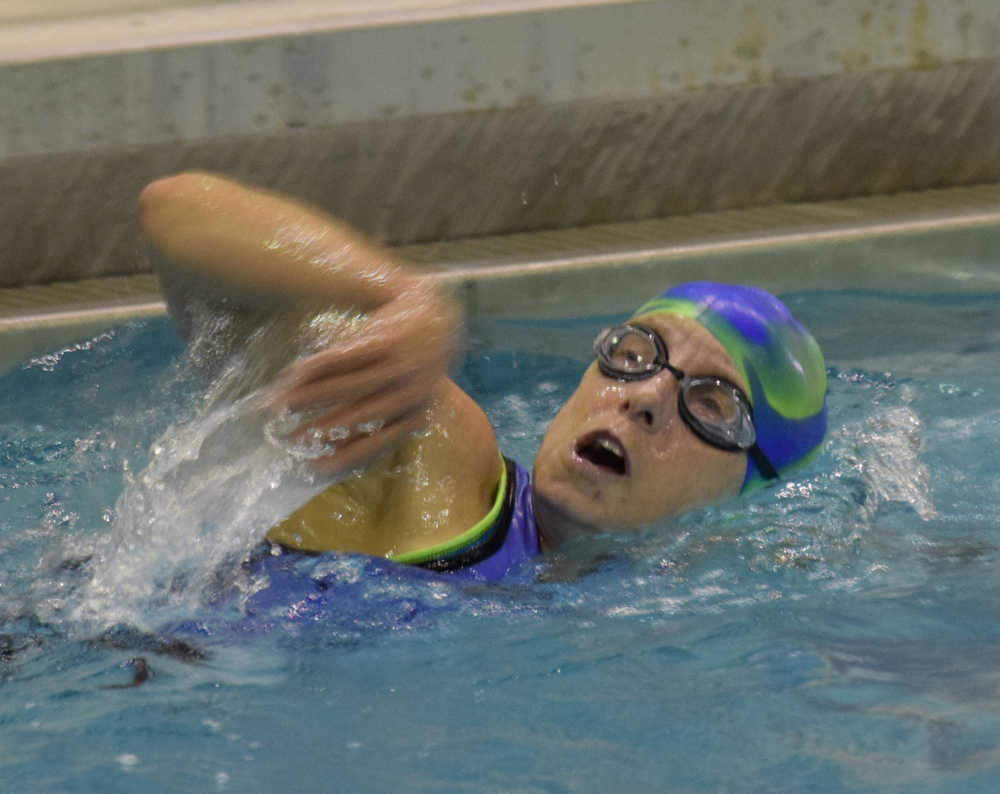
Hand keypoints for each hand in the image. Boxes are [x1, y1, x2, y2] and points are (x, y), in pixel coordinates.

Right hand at [266, 278, 459, 476]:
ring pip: (346, 387)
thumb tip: (337, 450)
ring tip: (282, 406)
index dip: (342, 457)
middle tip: (289, 440)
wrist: (436, 311)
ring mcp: (398, 366)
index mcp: (414, 416)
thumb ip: (383, 421)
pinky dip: (316, 366)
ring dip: (310, 397)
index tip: (313, 467)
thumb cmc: (416, 363)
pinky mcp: (385, 339)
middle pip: (356, 419)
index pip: (375, 445)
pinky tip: (293, 373)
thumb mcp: (411, 396)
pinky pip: (343, 357)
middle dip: (319, 431)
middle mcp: (409, 394)